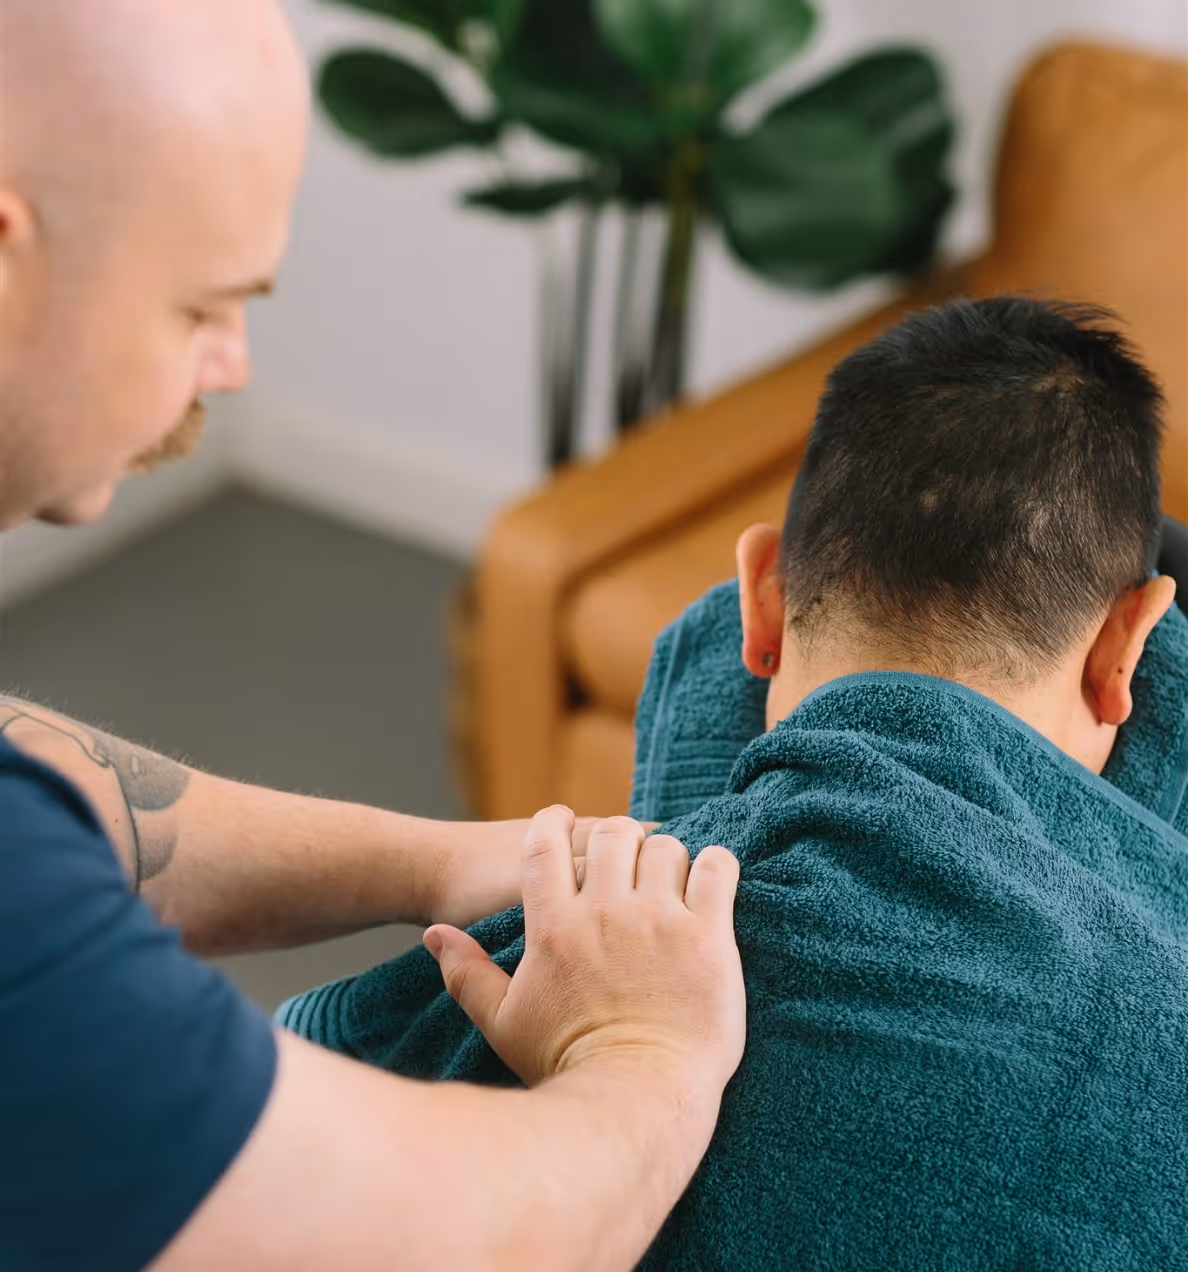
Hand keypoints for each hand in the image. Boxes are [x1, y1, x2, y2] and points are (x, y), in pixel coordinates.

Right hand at [422, 807, 745, 1098]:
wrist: (636, 1102)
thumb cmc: (568, 1067)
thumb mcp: (504, 1022)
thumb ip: (467, 974)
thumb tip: (434, 935)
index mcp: (555, 926)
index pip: (545, 843)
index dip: (551, 821)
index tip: (559, 817)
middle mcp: (607, 912)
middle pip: (611, 834)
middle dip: (617, 838)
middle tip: (626, 857)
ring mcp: (660, 921)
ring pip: (666, 847)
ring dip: (666, 855)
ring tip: (669, 876)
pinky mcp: (708, 936)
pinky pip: (718, 869)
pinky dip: (716, 864)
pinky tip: (711, 878)